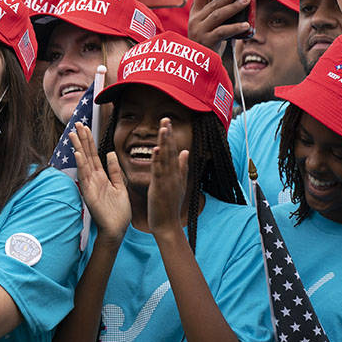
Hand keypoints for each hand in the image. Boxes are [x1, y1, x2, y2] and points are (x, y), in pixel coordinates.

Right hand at [69, 122, 130, 238]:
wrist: (116, 230)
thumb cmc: (118, 212)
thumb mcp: (120, 186)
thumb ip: (114, 171)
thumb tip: (111, 153)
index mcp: (101, 177)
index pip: (94, 155)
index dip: (89, 140)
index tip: (85, 127)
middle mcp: (93, 179)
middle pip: (87, 155)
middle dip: (82, 139)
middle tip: (77, 124)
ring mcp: (90, 185)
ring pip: (84, 162)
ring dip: (78, 147)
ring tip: (72, 133)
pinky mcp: (89, 193)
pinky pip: (85, 176)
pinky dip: (82, 164)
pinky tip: (78, 153)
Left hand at [146, 118, 188, 236]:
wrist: (168, 224)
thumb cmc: (170, 204)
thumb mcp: (178, 183)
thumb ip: (182, 167)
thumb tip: (186, 151)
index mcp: (176, 172)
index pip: (173, 150)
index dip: (170, 136)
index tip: (168, 122)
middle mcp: (173, 174)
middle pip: (171, 151)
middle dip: (168, 134)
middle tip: (166, 118)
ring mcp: (167, 180)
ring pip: (165, 158)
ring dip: (164, 142)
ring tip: (163, 128)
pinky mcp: (160, 187)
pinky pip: (158, 171)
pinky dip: (157, 160)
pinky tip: (155, 149)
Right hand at [186, 0, 247, 53]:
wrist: (196, 63)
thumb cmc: (207, 41)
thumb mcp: (209, 24)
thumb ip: (217, 12)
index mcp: (195, 13)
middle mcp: (195, 20)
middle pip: (213, 3)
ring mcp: (200, 30)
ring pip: (218, 15)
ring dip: (233, 6)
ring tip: (246, 0)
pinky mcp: (206, 41)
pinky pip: (222, 31)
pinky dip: (235, 27)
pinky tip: (245, 25)